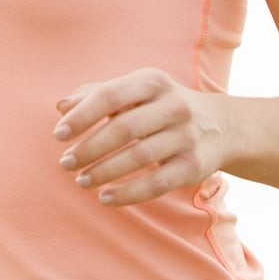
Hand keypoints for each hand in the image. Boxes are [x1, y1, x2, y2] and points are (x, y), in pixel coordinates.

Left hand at [51, 66, 229, 208]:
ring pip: (139, 156)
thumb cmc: (160, 106)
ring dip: (104, 172)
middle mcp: (173, 105)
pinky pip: (157, 183)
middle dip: (89, 148)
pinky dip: (128, 194)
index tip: (58, 135)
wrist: (220, 125)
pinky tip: (105, 198)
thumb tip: (61, 107)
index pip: (111, 95)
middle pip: (124, 129)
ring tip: (81, 181)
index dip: (82, 116)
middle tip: (65, 163)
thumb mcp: (135, 91)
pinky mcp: (194, 166)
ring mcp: (186, 136)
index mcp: (153, 81)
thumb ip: (97, 94)